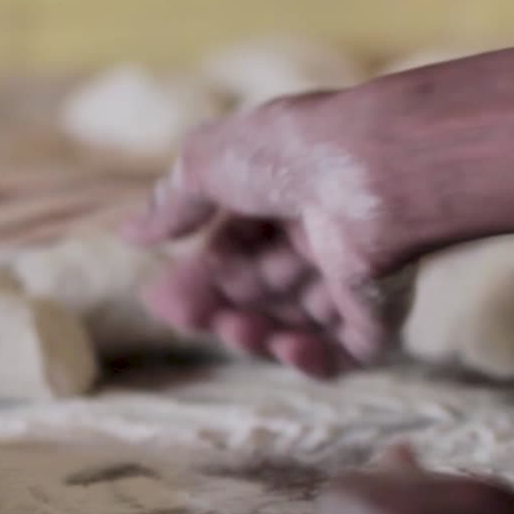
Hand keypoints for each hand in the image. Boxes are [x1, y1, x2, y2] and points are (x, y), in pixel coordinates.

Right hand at [125, 91, 405, 377]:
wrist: (372, 170)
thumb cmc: (289, 154)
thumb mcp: (208, 163)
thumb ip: (172, 202)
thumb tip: (129, 232)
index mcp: (282, 193)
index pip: (233, 247)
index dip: (197, 275)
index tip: (161, 298)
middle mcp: (319, 231)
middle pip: (258, 288)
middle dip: (219, 305)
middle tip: (186, 317)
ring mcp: (354, 272)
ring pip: (296, 323)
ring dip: (259, 332)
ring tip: (238, 329)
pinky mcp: (384, 308)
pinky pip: (348, 351)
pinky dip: (313, 360)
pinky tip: (286, 349)